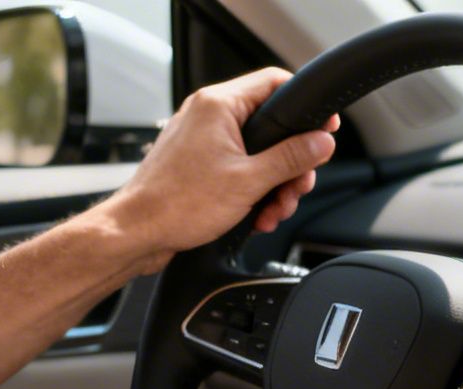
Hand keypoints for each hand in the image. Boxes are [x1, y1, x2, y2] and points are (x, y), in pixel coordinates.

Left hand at [102, 68, 337, 272]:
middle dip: (291, 163)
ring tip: (272, 210)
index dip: (306, 106)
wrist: (139, 232)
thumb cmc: (177, 204)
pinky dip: (254, 190)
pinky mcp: (199, 160)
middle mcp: (208, 115)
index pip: (275, 83)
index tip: (324, 128)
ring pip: (259, 152)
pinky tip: (255, 214)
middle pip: (272, 126)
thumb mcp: (249, 181)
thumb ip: (291, 158)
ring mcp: (202, 138)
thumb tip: (322, 142)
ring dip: (275, 184)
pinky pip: (240, 166)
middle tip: (296, 187)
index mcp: (218, 106)